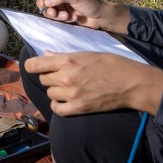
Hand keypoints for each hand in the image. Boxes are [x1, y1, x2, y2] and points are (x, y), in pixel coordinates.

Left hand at [24, 51, 162, 115]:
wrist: (131, 83)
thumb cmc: (111, 64)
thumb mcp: (86, 54)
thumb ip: (63, 56)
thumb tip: (45, 55)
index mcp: (67, 60)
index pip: (34, 65)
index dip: (31, 66)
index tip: (33, 67)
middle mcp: (66, 77)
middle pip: (43, 79)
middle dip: (50, 77)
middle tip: (62, 76)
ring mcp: (72, 94)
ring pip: (50, 93)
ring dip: (56, 91)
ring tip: (69, 87)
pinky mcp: (79, 108)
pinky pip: (57, 109)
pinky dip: (58, 105)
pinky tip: (65, 101)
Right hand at [37, 0, 129, 32]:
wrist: (101, 17)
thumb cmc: (91, 4)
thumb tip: (46, 2)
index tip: (44, 4)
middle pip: (44, 3)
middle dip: (49, 10)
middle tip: (55, 14)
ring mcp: (61, 8)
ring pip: (49, 13)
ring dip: (57, 16)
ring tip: (68, 17)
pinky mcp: (64, 17)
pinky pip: (57, 20)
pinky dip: (63, 20)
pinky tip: (74, 19)